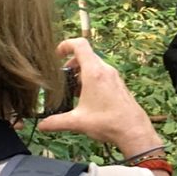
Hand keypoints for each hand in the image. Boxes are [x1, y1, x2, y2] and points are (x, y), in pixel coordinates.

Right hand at [37, 38, 163, 157]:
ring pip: (94, 65)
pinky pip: (102, 74)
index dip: (66, 44)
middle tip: (62, 76)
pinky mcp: (118, 84)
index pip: (80, 45)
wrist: (134, 131)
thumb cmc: (108, 122)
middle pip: (86, 55)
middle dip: (71, 63)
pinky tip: (87, 97)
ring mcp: (114, 77)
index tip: (57, 54)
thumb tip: (42, 125)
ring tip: (74, 89)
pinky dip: (92, 78)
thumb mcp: (78, 122)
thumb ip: (56, 122)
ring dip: (82, 72)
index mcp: (94, 72)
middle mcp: (105, 70)